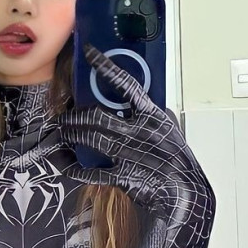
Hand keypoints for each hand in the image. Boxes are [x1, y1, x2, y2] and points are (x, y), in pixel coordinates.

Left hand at [56, 44, 213, 226]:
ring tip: (61, 133)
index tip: (90, 53)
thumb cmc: (178, 162)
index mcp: (152, 115)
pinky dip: (75, 168)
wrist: (186, 194)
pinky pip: (91, 172)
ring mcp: (129, 154)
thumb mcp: (170, 130)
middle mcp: (139, 131)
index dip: (106, 67)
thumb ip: (151, 116)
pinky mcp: (123, 176)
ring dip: (71, 135)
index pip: (126, 84)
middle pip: (97, 115)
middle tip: (63, 116)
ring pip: (90, 138)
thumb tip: (137, 106)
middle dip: (74, 114)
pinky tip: (66, 164)